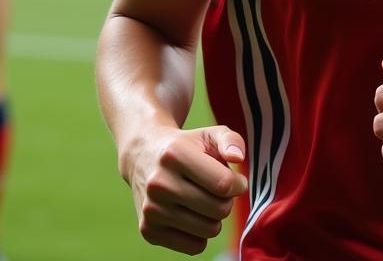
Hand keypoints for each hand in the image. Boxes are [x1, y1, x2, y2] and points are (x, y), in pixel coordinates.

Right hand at [122, 123, 247, 254]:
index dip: (238, 184)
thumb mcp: (209, 134)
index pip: (223, 184)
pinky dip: (201, 234)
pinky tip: (192, 214)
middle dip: (227, 200)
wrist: (144, 156)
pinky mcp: (148, 231)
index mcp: (175, 154)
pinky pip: (194, 247)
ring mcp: (151, 209)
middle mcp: (159, 183)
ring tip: (205, 200)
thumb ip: (231, 140)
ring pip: (209, 230)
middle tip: (219, 190)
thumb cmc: (187, 146)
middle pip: (218, 209)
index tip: (236, 179)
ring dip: (215, 217)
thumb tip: (238, 157)